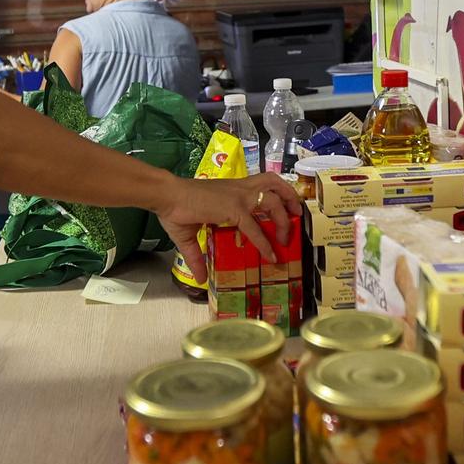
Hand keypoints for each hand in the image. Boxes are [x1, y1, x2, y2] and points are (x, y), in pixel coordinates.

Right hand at [155, 173, 301, 276]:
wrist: (166, 196)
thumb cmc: (175, 209)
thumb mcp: (190, 235)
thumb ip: (197, 257)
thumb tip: (200, 280)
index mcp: (232, 189)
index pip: (261, 186)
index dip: (274, 198)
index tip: (282, 214)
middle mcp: (239, 189)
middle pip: (274, 183)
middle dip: (290, 197)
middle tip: (296, 214)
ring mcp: (238, 197)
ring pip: (273, 199)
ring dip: (285, 216)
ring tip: (288, 234)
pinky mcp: (233, 208)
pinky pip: (255, 227)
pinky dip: (265, 242)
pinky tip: (270, 255)